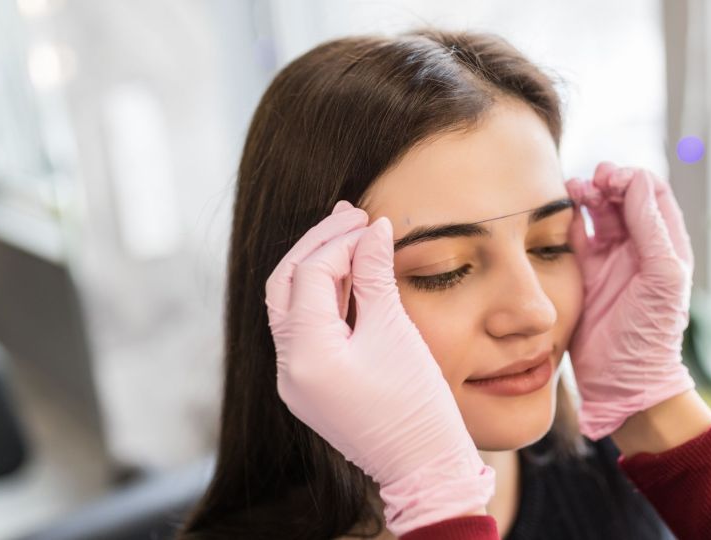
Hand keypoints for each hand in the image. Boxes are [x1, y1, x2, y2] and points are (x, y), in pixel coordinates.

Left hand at [265, 200, 493, 535]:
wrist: (424, 467)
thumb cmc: (417, 404)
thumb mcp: (396, 331)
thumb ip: (375, 275)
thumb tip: (372, 229)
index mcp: (306, 355)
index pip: (311, 275)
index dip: (340, 241)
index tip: (372, 221)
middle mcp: (288, 368)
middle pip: (286, 285)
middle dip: (318, 246)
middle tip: (350, 215)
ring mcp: (294, 380)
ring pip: (291, 306)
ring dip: (318, 269)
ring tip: (351, 237)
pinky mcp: (309, 386)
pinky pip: (304, 330)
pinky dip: (323, 299)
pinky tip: (349, 277)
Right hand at [564, 163, 697, 440]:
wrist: (623, 382)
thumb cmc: (651, 334)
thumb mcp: (662, 278)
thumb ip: (650, 229)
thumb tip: (635, 182)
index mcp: (666, 246)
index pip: (652, 194)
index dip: (633, 179)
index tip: (613, 180)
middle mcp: (639, 249)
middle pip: (622, 198)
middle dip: (607, 182)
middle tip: (593, 182)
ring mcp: (610, 262)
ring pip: (597, 213)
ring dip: (586, 196)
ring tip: (574, 190)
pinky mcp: (583, 276)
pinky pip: (573, 238)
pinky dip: (566, 220)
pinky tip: (560, 212)